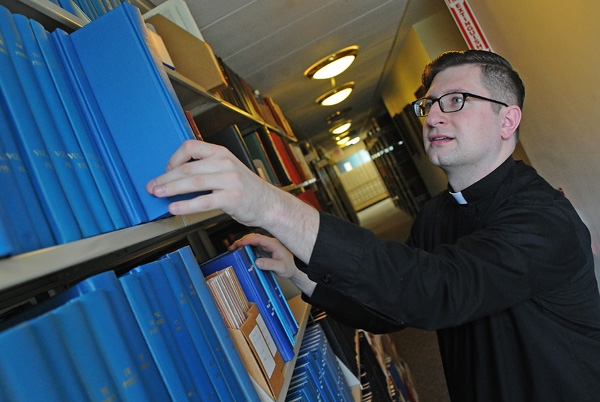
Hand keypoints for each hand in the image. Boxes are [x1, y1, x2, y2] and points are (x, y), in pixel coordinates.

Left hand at [146, 140, 319, 263]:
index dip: (173, 159)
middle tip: (152, 186)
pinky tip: (175, 208)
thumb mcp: (227, 169)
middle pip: (188, 168)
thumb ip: (207, 169)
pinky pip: (204, 201)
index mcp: (221, 153)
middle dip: (166, 178)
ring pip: (193, 183)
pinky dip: (186, 205)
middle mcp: (225, 163)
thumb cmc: (245, 189)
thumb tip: (176, 177)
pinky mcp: (232, 198)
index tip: (165, 171)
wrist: (269, 203)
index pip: (190, 147)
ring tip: (158, 194)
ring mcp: (229, 180)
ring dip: (171, 189)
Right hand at [231, 233, 315, 296]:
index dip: (248, 240)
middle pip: (253, 238)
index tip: (239, 243)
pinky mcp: (264, 250)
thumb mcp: (281, 268)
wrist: (294, 269)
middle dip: (242, 241)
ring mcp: (266, 246)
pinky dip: (245, 248)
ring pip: (252, 241)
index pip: (259, 238)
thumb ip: (270, 264)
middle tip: (233, 247)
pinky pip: (253, 247)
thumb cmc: (290, 267)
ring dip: (242, 244)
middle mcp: (269, 243)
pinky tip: (240, 251)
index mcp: (273, 244)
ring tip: (233, 249)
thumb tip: (257, 262)